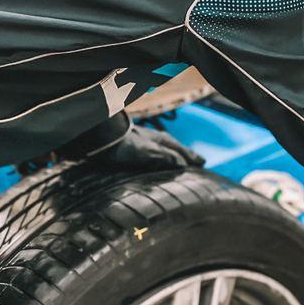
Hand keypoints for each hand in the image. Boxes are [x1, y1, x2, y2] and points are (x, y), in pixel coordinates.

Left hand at [88, 123, 204, 172]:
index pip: (183, 152)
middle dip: (185, 156)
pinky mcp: (132, 150)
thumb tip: (184, 165)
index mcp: (163, 141)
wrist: (101, 139)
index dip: (192, 158)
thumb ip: (168, 158)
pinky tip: (155, 165)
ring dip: (173, 158)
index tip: (202, 163)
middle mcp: (155, 141)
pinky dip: (160, 160)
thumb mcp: (151, 152)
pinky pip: (153, 156)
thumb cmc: (127, 146)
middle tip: (196, 162)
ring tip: (178, 165)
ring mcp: (144, 144)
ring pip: (164, 151)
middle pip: (175, 149)